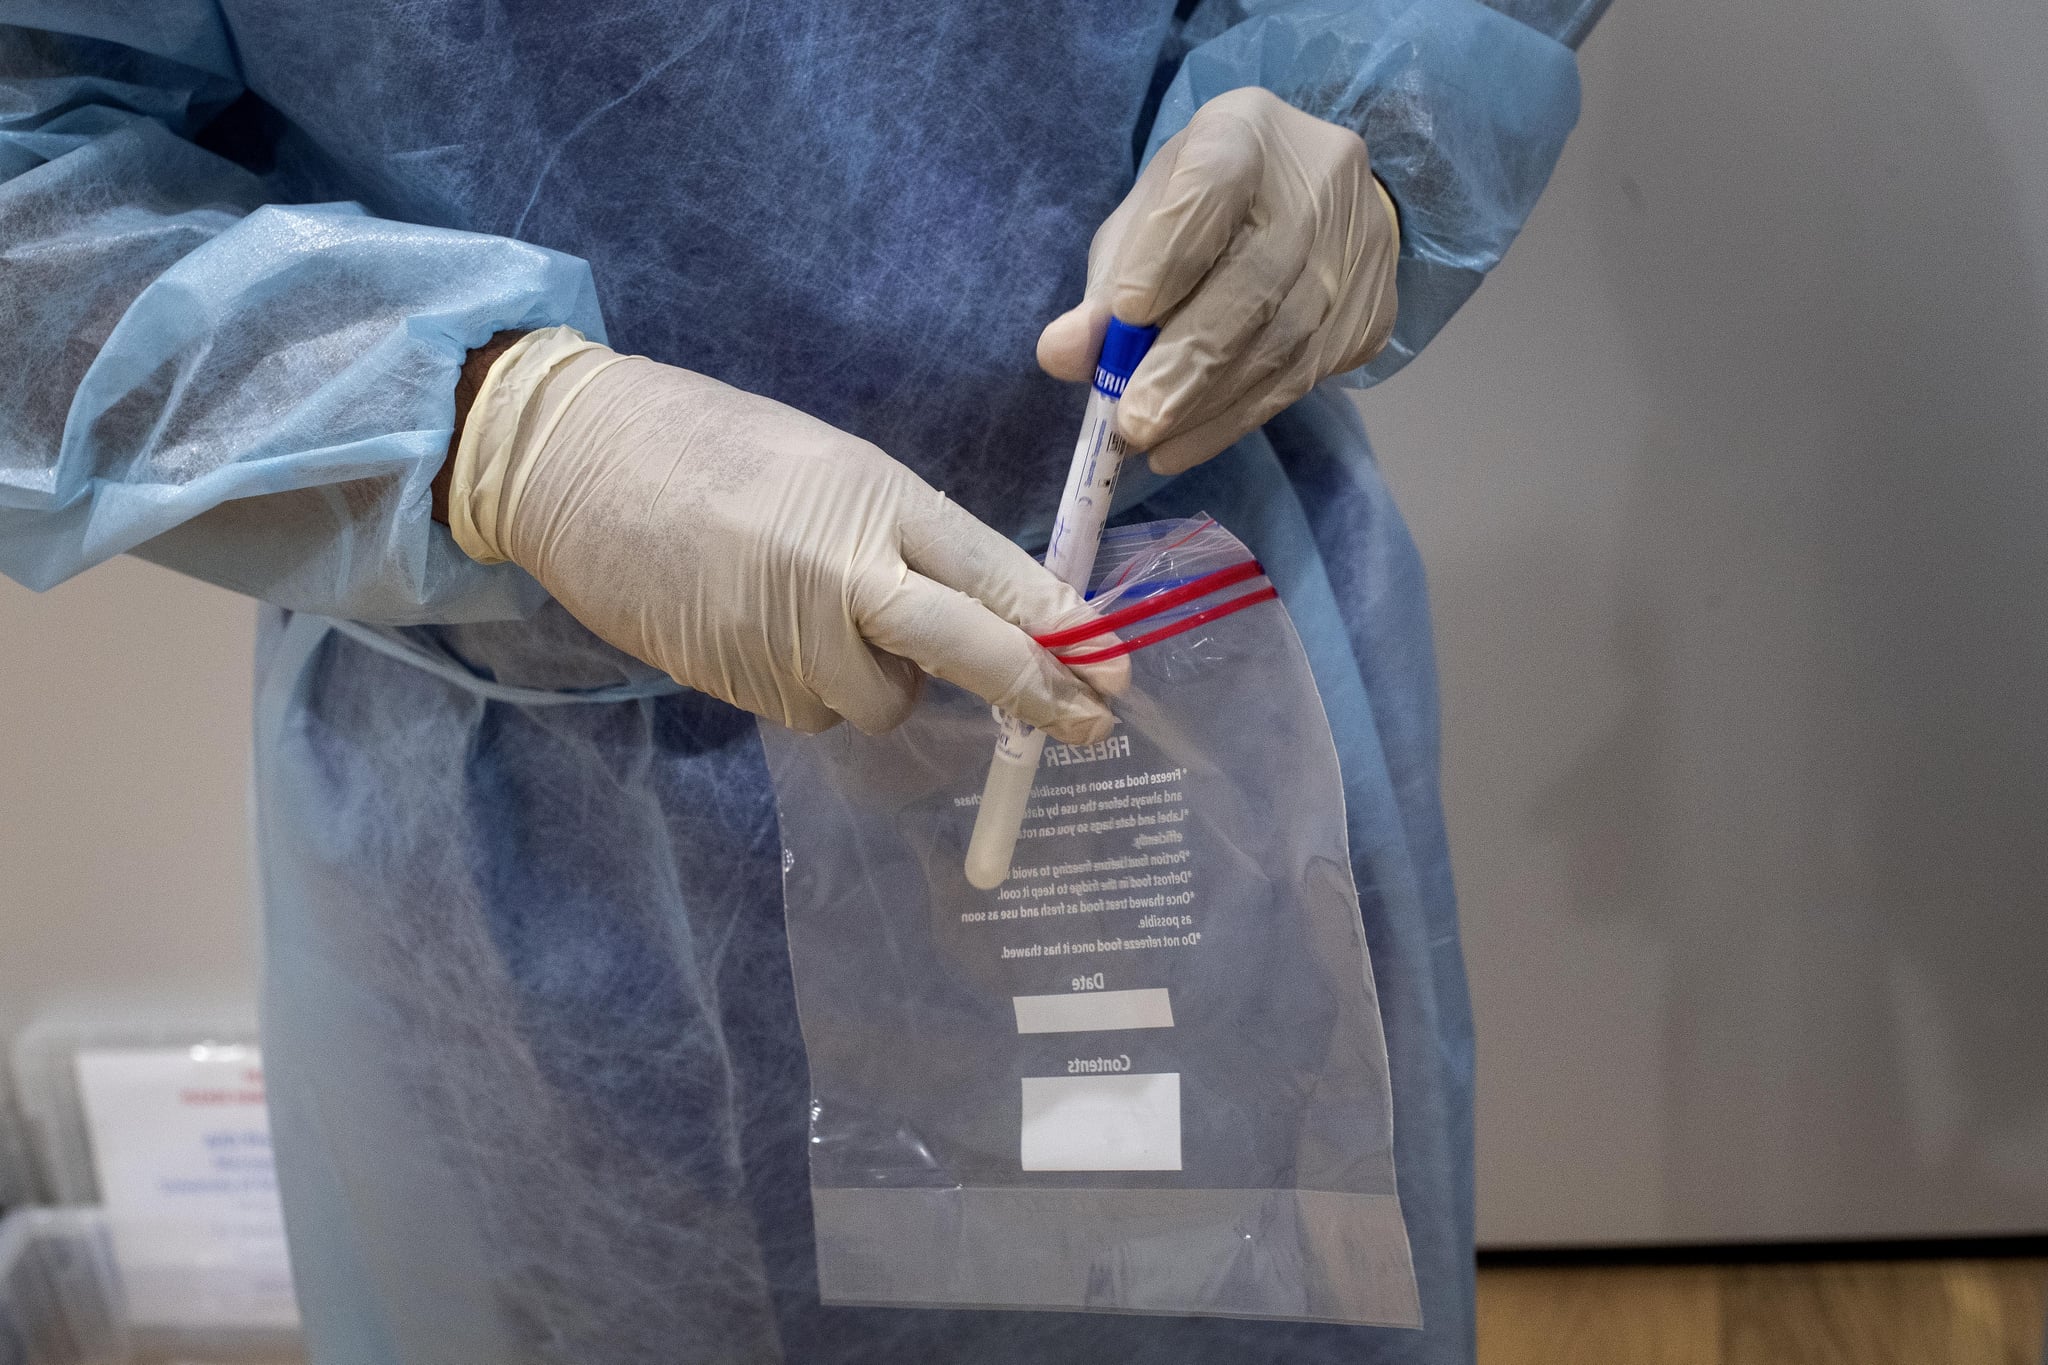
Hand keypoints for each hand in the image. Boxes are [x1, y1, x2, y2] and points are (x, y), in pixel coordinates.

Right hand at [444, 328, 1116, 741]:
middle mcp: (842, 571)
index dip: (1059, 626)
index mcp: (873, 498)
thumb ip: (898, 536)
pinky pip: (814, 710)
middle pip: (968, 650)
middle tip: (1092, 725)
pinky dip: (812, 686)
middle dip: (1038, 692)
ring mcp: (788, 635)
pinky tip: (764, 629)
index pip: (992, 572)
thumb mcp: (825, 465)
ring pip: (883, 701)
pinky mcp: (740, 680)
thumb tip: (970, 608)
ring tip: (819, 615)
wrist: (571, 461)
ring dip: (880, 681)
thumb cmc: (707, 444)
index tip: (1113, 663)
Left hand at [1038, 86, 1398, 475]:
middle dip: (1186, 361)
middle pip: (1253, 284)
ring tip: (1147, 440)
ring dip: (1206, 404)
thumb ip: (1106, 283)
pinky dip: (1234, 419)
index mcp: (1245, 136)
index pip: (1212, 191)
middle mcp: (1315, 187)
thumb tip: (1060, 355)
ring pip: (1280, 343)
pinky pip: (1300, 379)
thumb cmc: (1212, 209)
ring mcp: (1353, 255)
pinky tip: (1183, 444)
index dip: (1171, 253)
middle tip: (1132, 420)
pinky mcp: (1368, 316)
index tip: (1127, 314)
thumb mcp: (1149, 219)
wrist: (1324, 200)